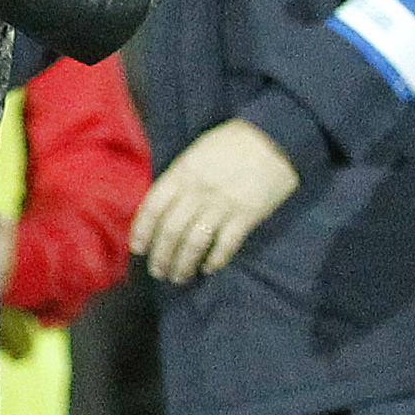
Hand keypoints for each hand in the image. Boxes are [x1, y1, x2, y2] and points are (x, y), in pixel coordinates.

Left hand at [132, 118, 304, 282]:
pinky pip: (226, 244)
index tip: (138, 248)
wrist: (275, 138)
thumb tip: (166, 206)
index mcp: (183, 173)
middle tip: (158, 271)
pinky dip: (216, 259)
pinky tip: (209, 268)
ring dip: (184, 264)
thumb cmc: (233, 142)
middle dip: (162, 256)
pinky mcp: (247, 215)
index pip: (153, 207)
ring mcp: (223, 205)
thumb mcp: (196, 153)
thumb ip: (180, 178)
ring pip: (195, 242)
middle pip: (171, 231)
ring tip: (179, 277)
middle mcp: (198, 191)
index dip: (142, 231)